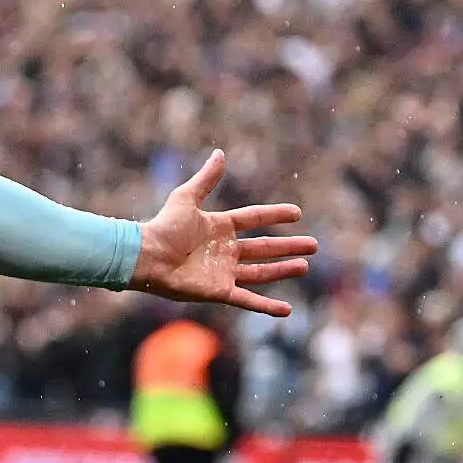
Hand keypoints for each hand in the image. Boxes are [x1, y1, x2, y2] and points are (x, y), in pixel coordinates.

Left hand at [130, 149, 316, 314]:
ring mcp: (224, 272)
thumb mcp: (186, 198)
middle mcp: (225, 250)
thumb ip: (206, 179)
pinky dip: (267, 306)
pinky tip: (287, 309)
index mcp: (220, 226)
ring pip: (261, 272)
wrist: (148, 257)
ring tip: (305, 265)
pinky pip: (248, 300)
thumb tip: (219, 153)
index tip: (297, 213)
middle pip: (264, 247)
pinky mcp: (220, 292)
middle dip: (289, 246)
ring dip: (283, 269)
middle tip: (314, 245)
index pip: (254, 218)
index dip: (275, 215)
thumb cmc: (163, 227)